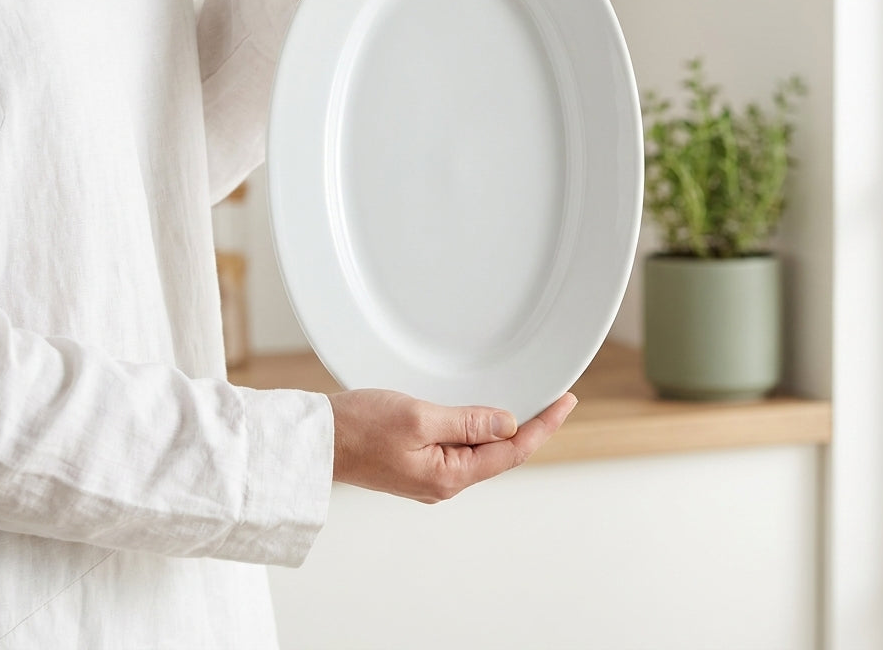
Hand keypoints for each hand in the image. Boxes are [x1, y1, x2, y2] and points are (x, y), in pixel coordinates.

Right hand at [327, 388, 576, 502]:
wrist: (316, 441)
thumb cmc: (359, 427)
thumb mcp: (419, 417)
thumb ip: (467, 421)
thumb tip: (508, 423)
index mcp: (449, 475)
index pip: (511, 451)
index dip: (543, 425)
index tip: (567, 402)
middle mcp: (444, 481)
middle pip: (501, 454)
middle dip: (531, 428)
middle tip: (557, 401)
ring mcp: (430, 474)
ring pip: (481, 451)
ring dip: (505, 429)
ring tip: (532, 405)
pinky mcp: (417, 463)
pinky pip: (461, 447)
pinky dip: (479, 430)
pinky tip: (485, 415)